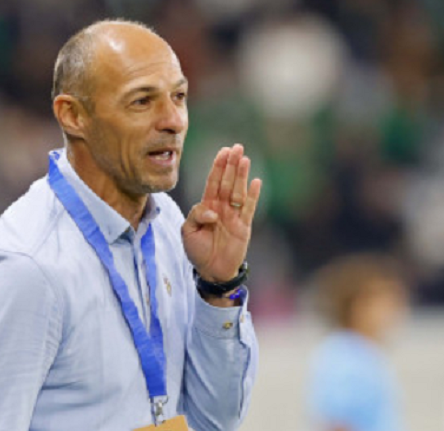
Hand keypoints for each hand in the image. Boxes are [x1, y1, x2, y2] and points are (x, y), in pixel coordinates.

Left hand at [182, 144, 261, 282]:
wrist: (211, 271)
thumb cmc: (197, 251)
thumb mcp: (188, 231)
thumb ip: (196, 215)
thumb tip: (213, 210)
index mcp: (207, 206)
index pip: (213, 182)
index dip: (218, 167)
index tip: (223, 151)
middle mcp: (222, 207)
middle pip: (228, 182)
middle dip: (231, 164)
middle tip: (237, 147)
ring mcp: (234, 216)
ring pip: (239, 191)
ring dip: (242, 175)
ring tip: (245, 159)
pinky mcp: (244, 227)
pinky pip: (249, 208)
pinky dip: (253, 195)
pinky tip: (256, 181)